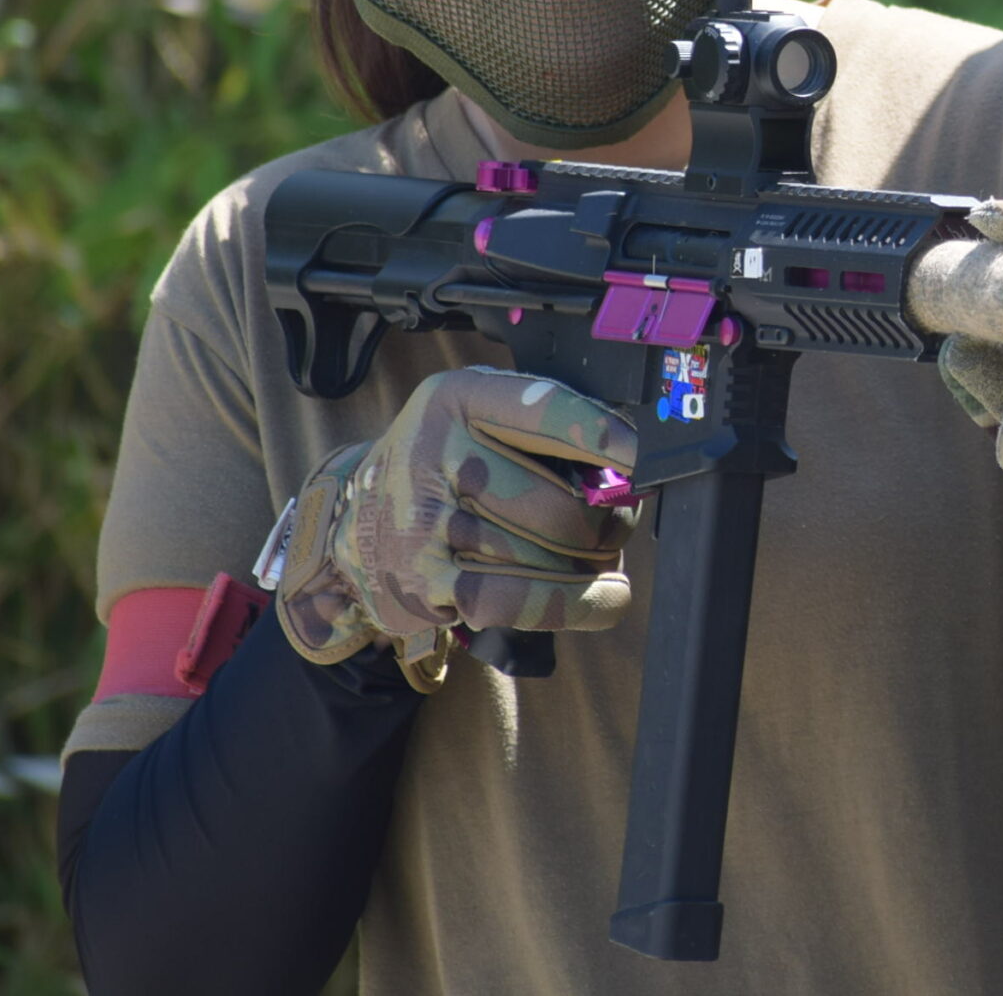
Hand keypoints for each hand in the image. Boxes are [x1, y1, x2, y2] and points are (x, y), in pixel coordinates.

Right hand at [276, 366, 637, 689]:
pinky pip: (519, 601)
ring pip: (551, 558)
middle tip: (615, 524)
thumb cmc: (451, 464)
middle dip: (610, 525)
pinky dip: (575, 605)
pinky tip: (604, 599)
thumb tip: (630, 476)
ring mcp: (424, 523)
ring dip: (592, 567)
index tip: (643, 461)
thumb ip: (550, 432)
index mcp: (459, 398)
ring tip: (594, 557)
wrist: (359, 518)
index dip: (605, 440)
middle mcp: (436, 453)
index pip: (547, 412)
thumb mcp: (484, 418)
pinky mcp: (423, 582)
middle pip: (564, 506)